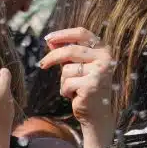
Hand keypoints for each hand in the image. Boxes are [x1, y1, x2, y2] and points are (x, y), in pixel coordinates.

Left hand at [38, 27, 119, 141]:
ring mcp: (99, 72)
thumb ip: (65, 54)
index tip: (48, 38)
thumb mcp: (75, 68)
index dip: (63, 34)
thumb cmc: (85, 88)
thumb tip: (50, 40)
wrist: (97, 114)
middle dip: (52, 57)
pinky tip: (75, 96)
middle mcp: (105, 59)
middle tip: (42, 65)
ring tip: (73, 89)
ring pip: (67, 69)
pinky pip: (67, 83)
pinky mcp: (92, 85)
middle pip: (70, 50)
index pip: (82, 33)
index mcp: (103, 50)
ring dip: (64, 81)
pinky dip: (66, 91)